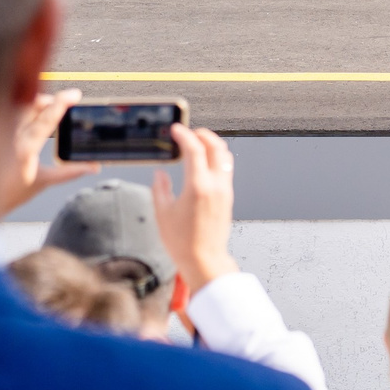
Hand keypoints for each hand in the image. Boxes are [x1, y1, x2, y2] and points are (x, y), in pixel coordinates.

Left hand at [0, 87, 95, 217]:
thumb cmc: (10, 194)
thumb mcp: (42, 182)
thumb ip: (69, 172)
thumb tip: (93, 166)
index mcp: (26, 149)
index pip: (46, 120)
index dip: (61, 104)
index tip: (74, 95)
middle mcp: (10, 138)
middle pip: (30, 106)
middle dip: (48, 99)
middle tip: (63, 100)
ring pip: (17, 106)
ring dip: (34, 101)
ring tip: (47, 104)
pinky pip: (8, 112)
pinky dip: (21, 107)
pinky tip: (28, 109)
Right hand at [151, 125, 238, 296]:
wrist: (204, 259)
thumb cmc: (182, 242)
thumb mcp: (162, 214)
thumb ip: (160, 189)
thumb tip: (161, 173)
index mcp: (198, 186)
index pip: (194, 150)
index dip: (185, 135)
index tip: (177, 130)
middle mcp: (215, 185)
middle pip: (215, 146)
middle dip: (202, 134)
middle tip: (189, 133)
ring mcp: (225, 190)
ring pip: (225, 156)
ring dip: (213, 144)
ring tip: (198, 144)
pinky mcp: (229, 196)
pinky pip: (226, 169)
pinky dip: (217, 158)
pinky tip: (206, 163)